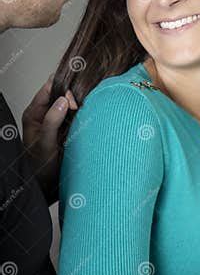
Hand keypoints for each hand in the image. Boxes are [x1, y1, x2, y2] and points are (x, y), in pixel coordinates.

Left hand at [22, 73, 77, 204]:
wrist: (47, 186)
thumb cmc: (40, 167)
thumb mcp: (45, 144)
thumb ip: (52, 121)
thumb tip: (63, 100)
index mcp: (34, 113)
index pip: (50, 87)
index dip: (63, 89)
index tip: (73, 102)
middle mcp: (46, 113)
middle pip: (62, 92)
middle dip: (74, 96)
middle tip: (79, 110)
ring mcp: (58, 120)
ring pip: (72, 102)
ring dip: (81, 105)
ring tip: (85, 112)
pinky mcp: (68, 127)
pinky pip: (78, 114)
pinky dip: (84, 114)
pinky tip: (89, 118)